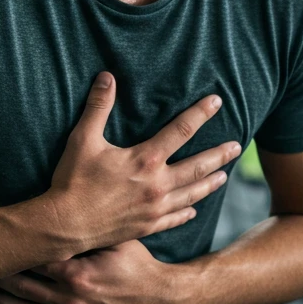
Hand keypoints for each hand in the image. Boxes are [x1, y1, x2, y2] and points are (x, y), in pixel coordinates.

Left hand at [0, 240, 177, 303]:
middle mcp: (71, 301)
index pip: (35, 262)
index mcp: (78, 275)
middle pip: (22, 289)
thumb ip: (88, 228)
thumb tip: (61, 207)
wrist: (158, 298)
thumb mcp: (116, 240)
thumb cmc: (137, 263)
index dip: (13, 254)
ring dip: (1, 303)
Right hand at [42, 72, 238, 253]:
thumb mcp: (83, 139)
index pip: (181, 130)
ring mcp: (155, 208)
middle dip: (219, 154)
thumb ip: (98, 107)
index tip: (217, 102)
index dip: (200, 113)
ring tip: (225, 176)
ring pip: (192, 194)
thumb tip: (107, 77)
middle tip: (237, 147)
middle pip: (197, 166)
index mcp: (145, 159)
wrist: (65, 225)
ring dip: (210, 183)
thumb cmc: (72, 181)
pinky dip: (187, 213)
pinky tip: (194, 210)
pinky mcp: (147, 226)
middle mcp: (157, 184)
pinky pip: (174, 219)